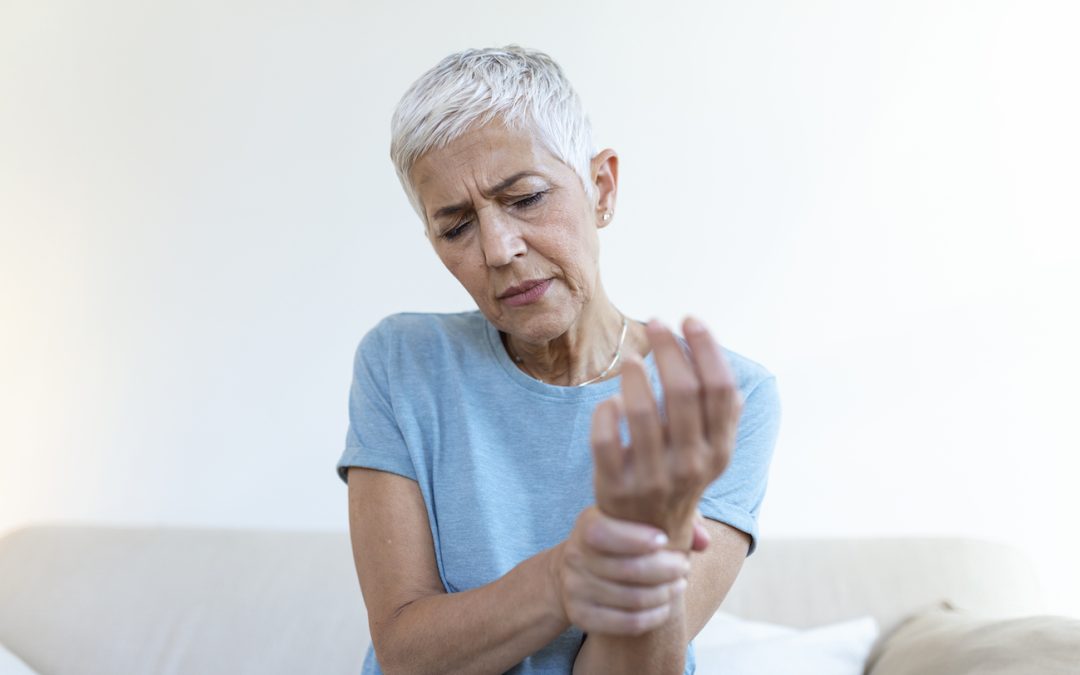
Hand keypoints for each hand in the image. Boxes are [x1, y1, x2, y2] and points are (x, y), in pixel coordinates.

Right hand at [551, 506, 690, 635]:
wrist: (575, 572)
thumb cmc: (619, 539)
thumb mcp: (634, 520)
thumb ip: (675, 519)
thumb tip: (703, 541)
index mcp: (586, 525)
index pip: (605, 533)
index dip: (638, 538)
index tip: (665, 540)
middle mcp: (575, 557)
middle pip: (628, 569)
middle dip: (666, 569)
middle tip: (684, 566)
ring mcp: (576, 589)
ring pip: (633, 599)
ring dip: (665, 594)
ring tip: (679, 585)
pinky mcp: (581, 616)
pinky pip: (627, 622)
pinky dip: (654, 617)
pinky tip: (666, 606)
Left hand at [591, 317, 741, 548]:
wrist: (647, 540)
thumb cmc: (678, 479)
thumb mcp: (710, 455)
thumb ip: (720, 416)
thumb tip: (724, 370)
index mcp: (719, 451)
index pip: (720, 389)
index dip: (706, 348)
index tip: (689, 321)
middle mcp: (691, 464)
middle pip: (683, 392)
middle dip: (669, 349)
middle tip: (655, 324)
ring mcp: (653, 477)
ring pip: (642, 412)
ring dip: (635, 376)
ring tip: (632, 358)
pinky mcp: (616, 485)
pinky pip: (605, 438)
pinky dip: (606, 411)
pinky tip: (610, 400)